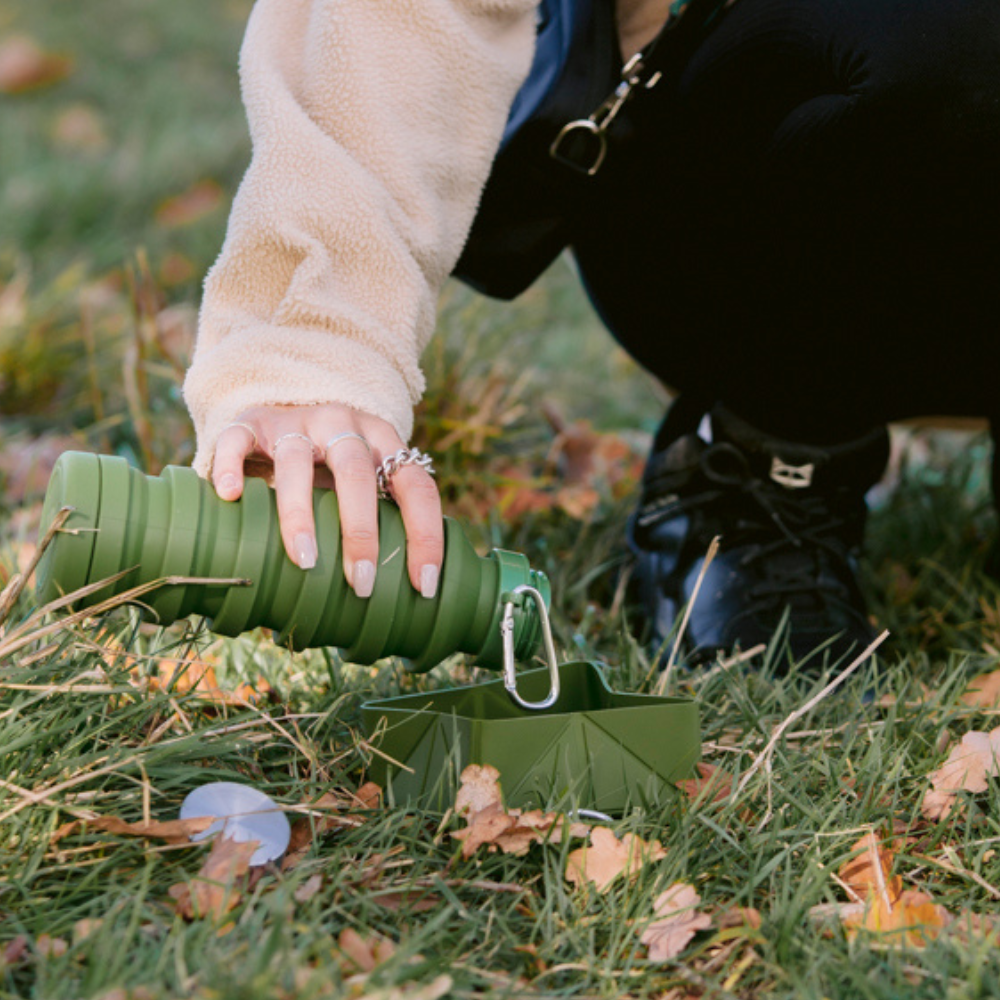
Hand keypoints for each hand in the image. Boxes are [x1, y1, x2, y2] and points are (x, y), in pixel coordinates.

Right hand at [211, 404, 442, 598]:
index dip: (426, 536)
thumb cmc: (332, 465)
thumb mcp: (365, 482)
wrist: (286, 400)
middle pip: (356, 473)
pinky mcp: (252, 421)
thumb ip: (376, 524)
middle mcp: (343, 425)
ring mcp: (296, 421)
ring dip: (300, 514)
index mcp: (383, 441)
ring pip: (296, 461)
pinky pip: (237, 438)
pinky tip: (230, 495)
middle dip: (362, 532)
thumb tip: (378, 611)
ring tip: (305, 561)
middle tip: (361, 583)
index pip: (416, 486)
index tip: (423, 586)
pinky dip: (231, 465)